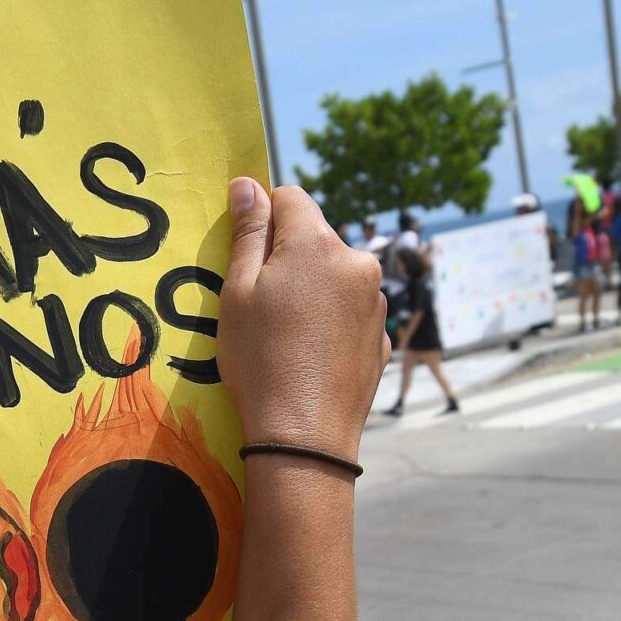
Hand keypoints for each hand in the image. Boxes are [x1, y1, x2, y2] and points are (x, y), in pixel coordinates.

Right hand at [217, 179, 386, 455]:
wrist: (304, 436)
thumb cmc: (259, 360)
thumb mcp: (237, 292)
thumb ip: (247, 232)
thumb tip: (248, 185)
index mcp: (318, 245)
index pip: (290, 197)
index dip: (263, 216)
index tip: (247, 252)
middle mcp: (357, 263)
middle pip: (315, 237)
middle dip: (288, 257)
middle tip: (261, 304)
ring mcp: (376, 301)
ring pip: (335, 275)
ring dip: (313, 289)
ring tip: (288, 335)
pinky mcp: (382, 336)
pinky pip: (350, 311)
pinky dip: (331, 320)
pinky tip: (310, 354)